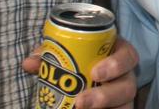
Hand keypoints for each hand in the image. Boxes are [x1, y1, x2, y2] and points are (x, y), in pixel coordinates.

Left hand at [23, 37, 139, 108]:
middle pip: (128, 86)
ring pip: (125, 106)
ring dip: (103, 107)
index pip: (128, 56)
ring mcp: (122, 98)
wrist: (77, 84)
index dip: (117, 63)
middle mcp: (124, 78)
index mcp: (116, 56)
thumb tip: (30, 62)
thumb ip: (50, 56)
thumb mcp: (65, 56)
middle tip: (81, 101)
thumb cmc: (75, 63)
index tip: (95, 73)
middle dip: (106, 95)